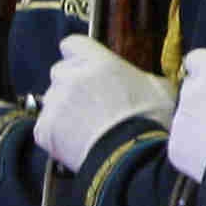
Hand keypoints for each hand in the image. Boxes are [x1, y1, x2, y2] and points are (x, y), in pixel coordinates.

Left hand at [34, 36, 172, 169]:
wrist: (132, 161)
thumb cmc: (151, 124)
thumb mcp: (161, 89)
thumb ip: (144, 77)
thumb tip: (148, 81)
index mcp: (97, 61)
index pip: (72, 44)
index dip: (78, 56)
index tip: (85, 67)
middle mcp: (70, 77)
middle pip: (60, 72)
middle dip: (72, 85)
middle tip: (91, 104)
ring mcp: (55, 103)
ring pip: (51, 100)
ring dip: (64, 110)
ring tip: (86, 128)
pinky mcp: (44, 129)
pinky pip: (44, 126)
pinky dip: (56, 134)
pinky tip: (77, 143)